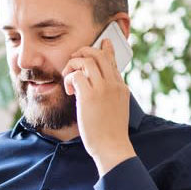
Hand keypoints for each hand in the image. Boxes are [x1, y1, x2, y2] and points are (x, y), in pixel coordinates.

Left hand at [62, 39, 135, 174]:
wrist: (112, 147)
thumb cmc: (111, 133)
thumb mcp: (117, 109)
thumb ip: (111, 96)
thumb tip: (99, 90)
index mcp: (121, 87)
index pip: (113, 61)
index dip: (106, 50)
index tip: (103, 42)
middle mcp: (114, 84)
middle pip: (99, 54)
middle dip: (83, 52)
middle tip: (73, 60)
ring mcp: (103, 89)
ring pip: (86, 60)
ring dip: (73, 65)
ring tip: (69, 78)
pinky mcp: (89, 96)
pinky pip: (76, 75)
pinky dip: (69, 79)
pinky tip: (70, 91)